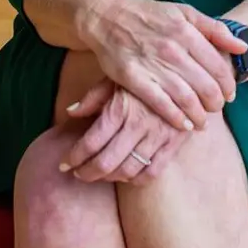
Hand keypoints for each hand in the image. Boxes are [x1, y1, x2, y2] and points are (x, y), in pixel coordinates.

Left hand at [60, 78, 193, 185]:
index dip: (74, 157)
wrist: (183, 68)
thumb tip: (70, 112)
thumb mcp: (116, 77)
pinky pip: (152, 172)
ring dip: (109, 178)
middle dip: (87, 173)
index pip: (90, 143)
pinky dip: (136, 179)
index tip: (64, 164)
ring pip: (128, 171)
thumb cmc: (143, 72)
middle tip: (77, 174)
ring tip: (99, 174)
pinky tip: (126, 175)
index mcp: (121, 107)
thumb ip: (93, 97)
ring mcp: (158, 135)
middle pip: (106, 162)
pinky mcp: (174, 142)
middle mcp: (139, 124)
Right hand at [79, 0, 246, 131]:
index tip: (230, 94)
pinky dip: (176, 118)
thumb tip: (242, 47)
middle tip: (217, 108)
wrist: (108, 17)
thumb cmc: (149, 15)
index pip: (218, 66)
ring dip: (199, 115)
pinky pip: (161, 104)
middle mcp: (172, 49)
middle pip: (205, 85)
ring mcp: (153, 64)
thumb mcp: (184, 12)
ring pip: (186, 98)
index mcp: (186, 31)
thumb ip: (214, 28)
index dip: (228, 84)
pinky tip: (184, 125)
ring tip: (203, 122)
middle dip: (216, 102)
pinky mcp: (134, 78)